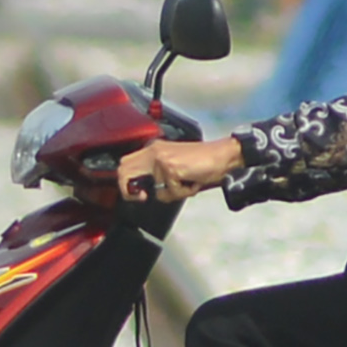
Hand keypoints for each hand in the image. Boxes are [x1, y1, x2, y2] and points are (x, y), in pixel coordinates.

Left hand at [117, 135, 242, 203]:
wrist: (222, 155)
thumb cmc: (204, 161)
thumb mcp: (175, 164)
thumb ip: (158, 174)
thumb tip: (146, 191)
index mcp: (154, 149)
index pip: (125, 164)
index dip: (125, 182)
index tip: (139, 193)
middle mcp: (154, 151)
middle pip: (124, 172)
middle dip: (131, 191)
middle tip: (144, 197)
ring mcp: (162, 160)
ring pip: (157, 191)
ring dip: (173, 194)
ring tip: (186, 185)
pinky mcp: (171, 169)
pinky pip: (172, 193)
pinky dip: (184, 193)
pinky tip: (193, 182)